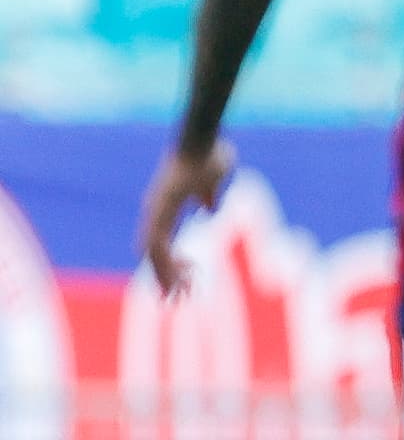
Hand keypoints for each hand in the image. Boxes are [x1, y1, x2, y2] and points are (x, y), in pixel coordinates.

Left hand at [137, 138, 235, 297]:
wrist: (201, 140)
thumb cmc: (210, 154)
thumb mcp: (213, 181)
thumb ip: (209, 195)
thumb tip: (208, 208)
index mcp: (167, 206)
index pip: (164, 242)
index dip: (173, 263)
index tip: (189, 279)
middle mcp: (156, 210)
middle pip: (154, 253)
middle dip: (166, 278)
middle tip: (175, 300)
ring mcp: (156, 209)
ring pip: (153, 252)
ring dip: (166, 276)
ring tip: (176, 295)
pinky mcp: (160, 208)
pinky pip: (157, 242)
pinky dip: (165, 262)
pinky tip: (175, 277)